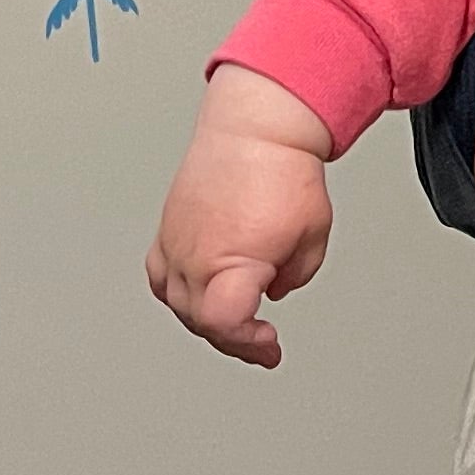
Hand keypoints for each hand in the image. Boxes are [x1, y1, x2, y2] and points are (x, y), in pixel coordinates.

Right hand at [147, 67, 336, 367]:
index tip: (270, 346)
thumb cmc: (284, 170)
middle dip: (234, 338)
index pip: (224, 323)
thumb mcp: (313, 234)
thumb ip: (296, 275)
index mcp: (229, 261)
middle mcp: (193, 256)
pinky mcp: (168, 229)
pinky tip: (199, 294)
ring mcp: (174, 242)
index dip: (248, 344)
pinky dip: (178, 293)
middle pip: (201, 321)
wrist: (255, 128)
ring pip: (177, 303)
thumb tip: (272, 289)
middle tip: (261, 341)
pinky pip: (161, 276)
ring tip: (236, 318)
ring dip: (206, 319)